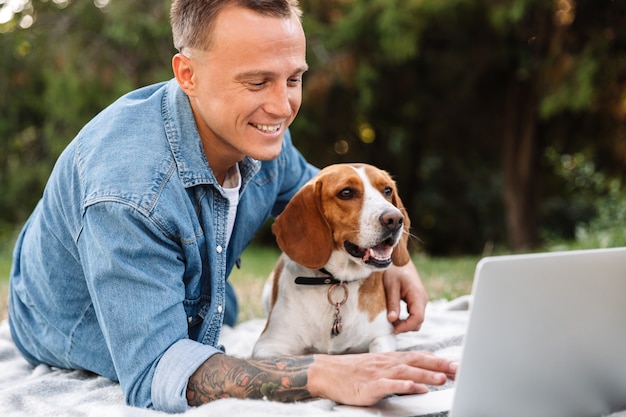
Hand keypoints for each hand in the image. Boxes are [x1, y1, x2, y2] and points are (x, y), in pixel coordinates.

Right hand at [308, 351, 456, 405]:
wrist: (327, 372)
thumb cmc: (354, 372)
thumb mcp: (379, 370)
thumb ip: (401, 375)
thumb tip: (423, 383)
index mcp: (391, 359)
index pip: (419, 358)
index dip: (439, 361)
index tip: (457, 366)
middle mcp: (387, 363)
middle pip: (417, 362)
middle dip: (439, 365)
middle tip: (458, 369)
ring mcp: (378, 373)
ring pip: (406, 372)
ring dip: (424, 375)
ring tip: (442, 378)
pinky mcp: (369, 386)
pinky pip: (388, 385)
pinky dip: (402, 385)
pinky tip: (414, 388)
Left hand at [383, 260, 428, 332]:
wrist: (398, 258)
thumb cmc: (394, 269)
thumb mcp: (391, 286)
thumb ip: (392, 304)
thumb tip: (392, 320)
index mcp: (418, 296)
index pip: (417, 318)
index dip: (406, 327)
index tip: (393, 329)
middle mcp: (422, 299)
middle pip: (418, 322)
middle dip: (405, 327)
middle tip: (389, 325)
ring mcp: (420, 300)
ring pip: (416, 319)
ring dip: (405, 323)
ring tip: (390, 320)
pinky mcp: (416, 299)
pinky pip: (414, 313)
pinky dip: (405, 318)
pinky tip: (394, 316)